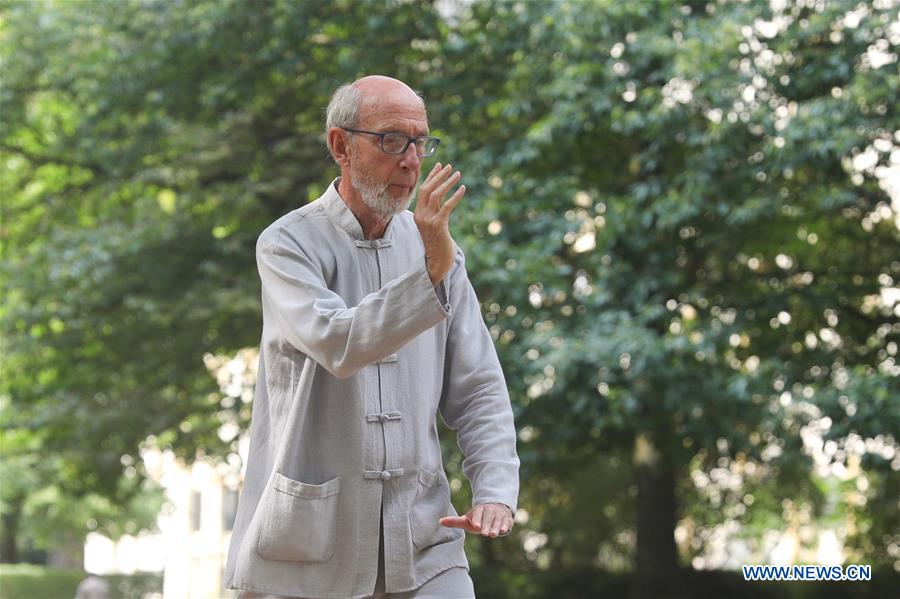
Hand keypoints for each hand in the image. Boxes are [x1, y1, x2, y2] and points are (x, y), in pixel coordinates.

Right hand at [414, 162, 465, 285]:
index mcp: (418, 214)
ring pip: (437, 195)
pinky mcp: (438, 225)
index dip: (431, 176)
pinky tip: (463, 189)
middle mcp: (421, 215)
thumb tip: (441, 195)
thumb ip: (433, 211)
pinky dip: (455, 196)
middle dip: (439, 175)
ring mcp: (428, 220)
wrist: (437, 261)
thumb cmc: (437, 243)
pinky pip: (447, 206)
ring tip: (458, 174)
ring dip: (448, 182)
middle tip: (450, 166)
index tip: (440, 165)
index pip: (423, 190)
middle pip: (428, 189)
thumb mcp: (432, 224)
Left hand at [439, 503, 512, 537]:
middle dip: (487, 525)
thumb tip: (439, 521)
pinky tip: (504, 531)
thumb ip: (455, 521)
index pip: (477, 514)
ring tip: (493, 534)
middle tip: (484, 533)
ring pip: (497, 520)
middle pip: (488, 517)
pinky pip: (506, 522)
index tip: (475, 525)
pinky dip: (505, 526)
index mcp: (478, 510)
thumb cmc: (478, 518)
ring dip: (496, 527)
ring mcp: (498, 514)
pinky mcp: (506, 519)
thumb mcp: (466, 520)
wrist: (495, 509)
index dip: (477, 519)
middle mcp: (489, 511)